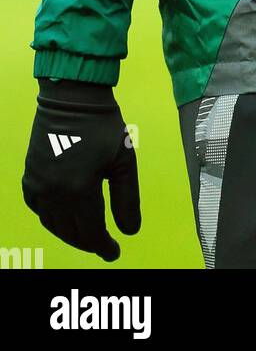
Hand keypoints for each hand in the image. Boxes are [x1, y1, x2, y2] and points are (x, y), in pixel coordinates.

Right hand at [22, 78, 140, 260]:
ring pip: (52, 223)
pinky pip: (38, 208)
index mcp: (79, 190)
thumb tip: (129, 232)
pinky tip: (63, 215)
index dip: (103, 246)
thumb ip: (127, 199)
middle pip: (71, 232)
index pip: (91, 232)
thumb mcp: (123, 162)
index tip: (114, 253)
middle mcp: (54, 193)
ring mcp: (38, 185)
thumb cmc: (103, 126)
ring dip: (69, 233)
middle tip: (103, 245)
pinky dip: (51, 217)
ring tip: (86, 234)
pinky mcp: (29, 176)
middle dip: (88, 242)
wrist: (72, 97)